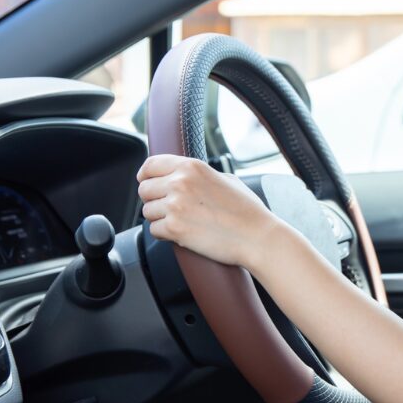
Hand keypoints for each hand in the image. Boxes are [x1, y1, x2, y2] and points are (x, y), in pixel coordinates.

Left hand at [136, 154, 279, 266]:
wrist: (257, 237)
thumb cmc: (247, 210)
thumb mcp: (225, 179)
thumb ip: (199, 175)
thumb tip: (182, 175)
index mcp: (191, 167)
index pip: (150, 165)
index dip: (146, 176)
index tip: (148, 183)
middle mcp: (180, 182)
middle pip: (144, 189)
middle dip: (154, 200)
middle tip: (171, 208)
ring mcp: (175, 206)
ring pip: (147, 212)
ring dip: (161, 218)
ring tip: (184, 222)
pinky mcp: (174, 229)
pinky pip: (154, 231)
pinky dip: (165, 234)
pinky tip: (185, 233)